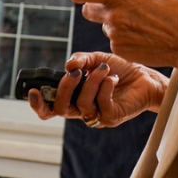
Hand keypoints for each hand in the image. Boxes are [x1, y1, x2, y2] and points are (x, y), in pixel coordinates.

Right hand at [26, 52, 167, 127]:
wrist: (145, 76)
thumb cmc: (119, 68)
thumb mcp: (97, 59)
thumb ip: (81, 60)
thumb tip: (68, 64)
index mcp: (73, 97)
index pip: (50, 107)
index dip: (38, 104)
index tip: (32, 91)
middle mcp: (82, 110)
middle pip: (61, 109)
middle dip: (65, 88)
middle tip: (75, 73)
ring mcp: (96, 116)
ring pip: (83, 104)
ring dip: (91, 82)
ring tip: (104, 69)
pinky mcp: (111, 118)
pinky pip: (101, 104)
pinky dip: (105, 87)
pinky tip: (113, 78)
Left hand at [72, 0, 177, 93]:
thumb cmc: (171, 12)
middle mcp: (113, 14)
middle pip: (88, 11)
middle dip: (96, 10)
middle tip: (115, 11)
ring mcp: (114, 35)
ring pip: (106, 28)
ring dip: (118, 27)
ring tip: (142, 27)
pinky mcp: (119, 51)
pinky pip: (115, 43)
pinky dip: (125, 41)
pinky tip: (143, 39)